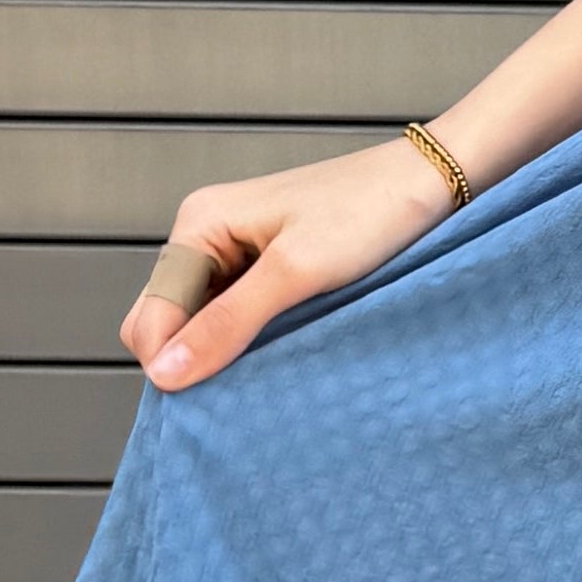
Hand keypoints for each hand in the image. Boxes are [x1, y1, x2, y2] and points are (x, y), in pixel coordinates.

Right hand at [120, 139, 457, 387]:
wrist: (432, 180)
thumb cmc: (372, 210)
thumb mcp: (297, 273)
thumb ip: (228, 323)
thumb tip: (165, 374)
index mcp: (199, 225)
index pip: (149, 318)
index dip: (171, 364)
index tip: (213, 400)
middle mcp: (209, 236)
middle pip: (169, 323)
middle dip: (194, 359)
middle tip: (249, 384)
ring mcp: (238, 253)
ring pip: (205, 324)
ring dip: (227, 352)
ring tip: (275, 367)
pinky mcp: (271, 268)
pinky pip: (239, 317)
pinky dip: (254, 340)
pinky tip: (287, 350)